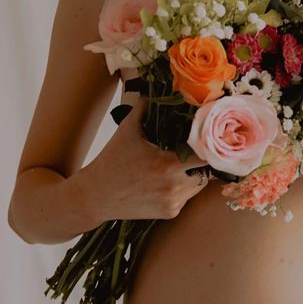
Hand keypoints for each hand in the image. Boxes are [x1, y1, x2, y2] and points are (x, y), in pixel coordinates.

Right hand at [85, 97, 211, 220]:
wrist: (94, 197)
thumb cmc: (111, 162)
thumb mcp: (127, 131)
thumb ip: (143, 108)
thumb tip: (152, 90)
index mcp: (168, 165)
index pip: (205, 155)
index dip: (208, 146)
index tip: (205, 139)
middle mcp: (174, 187)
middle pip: (206, 171)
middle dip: (201, 161)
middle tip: (192, 150)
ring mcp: (173, 202)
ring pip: (198, 185)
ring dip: (194, 174)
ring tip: (178, 164)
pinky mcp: (170, 213)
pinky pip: (187, 197)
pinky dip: (183, 189)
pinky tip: (167, 180)